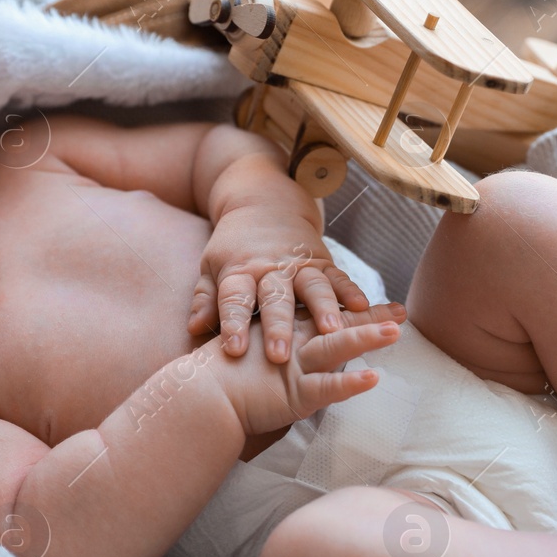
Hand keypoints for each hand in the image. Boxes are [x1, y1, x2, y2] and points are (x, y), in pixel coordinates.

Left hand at [188, 205, 371, 363]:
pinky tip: (363, 308)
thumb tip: (194, 328)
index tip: (233, 350)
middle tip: (279, 355)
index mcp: (239, 271)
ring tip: (331, 331)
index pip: (234, 298)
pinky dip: (351, 291)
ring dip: (323, 309)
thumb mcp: (212, 266)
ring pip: (313, 287)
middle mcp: (270, 269)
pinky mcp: (323, 262)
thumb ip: (206, 298)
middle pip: (274, 298)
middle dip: (278, 327)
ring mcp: (300, 265)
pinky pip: (339, 277)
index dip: (233, 323)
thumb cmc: (235, 246)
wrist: (265, 202)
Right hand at [207, 314, 401, 436]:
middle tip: (400, 312)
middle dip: (368, 316)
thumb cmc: (214, 375)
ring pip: (336, 345)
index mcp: (280, 328)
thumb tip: (240, 325)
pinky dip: (350, 382)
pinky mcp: (295, 391)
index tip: (371, 302)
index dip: (345, 305)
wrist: (197, 396)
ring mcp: (295, 365)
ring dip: (367, 337)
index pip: (318, 311)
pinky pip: (328, 386)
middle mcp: (290, 340)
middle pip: (334, 321)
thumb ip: (245, 333)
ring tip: (397, 331)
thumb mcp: (235, 346)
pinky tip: (374, 378)